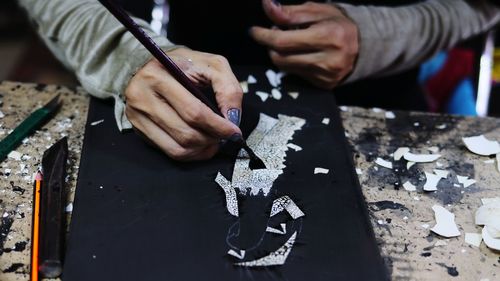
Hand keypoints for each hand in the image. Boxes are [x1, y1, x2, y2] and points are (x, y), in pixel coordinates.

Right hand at [124, 47, 242, 160]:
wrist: (155, 65)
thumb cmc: (185, 65)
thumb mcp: (211, 64)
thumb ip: (228, 88)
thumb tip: (233, 118)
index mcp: (158, 76)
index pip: (193, 111)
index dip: (218, 126)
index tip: (234, 131)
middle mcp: (141, 96)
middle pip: (185, 132)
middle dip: (212, 138)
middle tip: (225, 135)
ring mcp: (137, 115)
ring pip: (178, 148)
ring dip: (203, 149)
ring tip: (214, 139)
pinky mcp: (139, 129)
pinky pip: (170, 152)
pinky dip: (191, 154)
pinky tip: (201, 145)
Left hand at [250, 0, 358, 88]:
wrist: (364, 46)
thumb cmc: (337, 24)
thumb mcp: (317, 11)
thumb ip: (291, 12)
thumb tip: (267, 6)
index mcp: (329, 36)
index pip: (284, 41)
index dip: (264, 36)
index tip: (254, 31)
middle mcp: (328, 60)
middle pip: (282, 57)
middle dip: (271, 45)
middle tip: (276, 32)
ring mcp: (326, 76)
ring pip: (286, 67)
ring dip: (280, 54)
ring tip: (289, 42)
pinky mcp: (324, 85)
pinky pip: (296, 75)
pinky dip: (292, 63)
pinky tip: (300, 54)